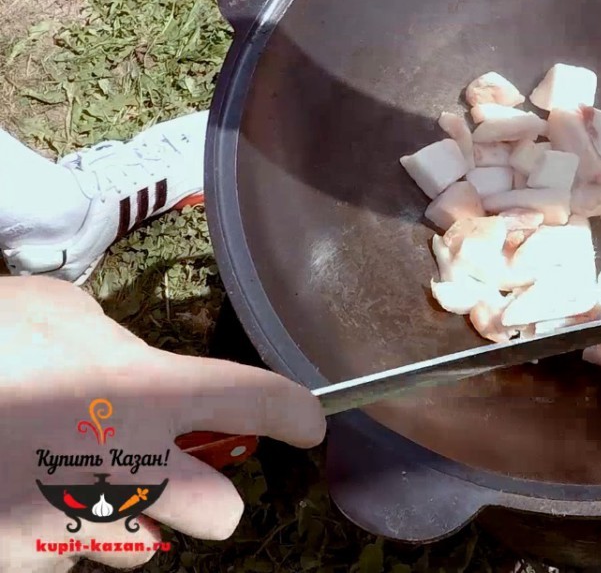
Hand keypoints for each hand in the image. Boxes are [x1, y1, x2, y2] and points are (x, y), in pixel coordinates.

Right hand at [0, 276, 325, 571]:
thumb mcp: (58, 316)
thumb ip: (109, 345)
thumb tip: (117, 361)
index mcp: (151, 389)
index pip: (258, 403)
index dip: (292, 414)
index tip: (307, 425)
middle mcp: (135, 463)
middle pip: (223, 515)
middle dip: (205, 504)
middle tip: (169, 482)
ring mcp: (81, 522)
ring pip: (142, 552)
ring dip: (118, 527)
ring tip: (63, 489)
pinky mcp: (28, 562)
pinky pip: (62, 564)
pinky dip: (45, 543)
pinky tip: (14, 505)